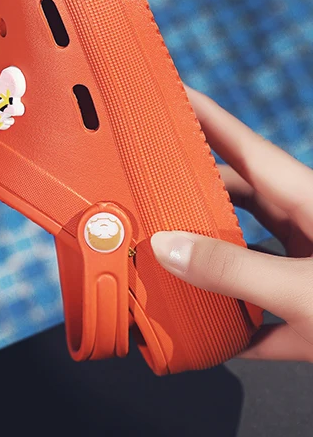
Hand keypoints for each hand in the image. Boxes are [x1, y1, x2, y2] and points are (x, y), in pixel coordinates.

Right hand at [150, 86, 312, 361]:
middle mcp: (307, 226)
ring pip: (245, 256)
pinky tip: (213, 343)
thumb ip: (234, 271)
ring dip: (207, 267)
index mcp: (306, 199)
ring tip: (164, 272)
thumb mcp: (310, 290)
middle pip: (232, 200)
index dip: (200, 114)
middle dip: (186, 197)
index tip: (164, 93)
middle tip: (141, 197)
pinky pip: (266, 315)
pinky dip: (240, 329)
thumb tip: (168, 248)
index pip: (238, 144)